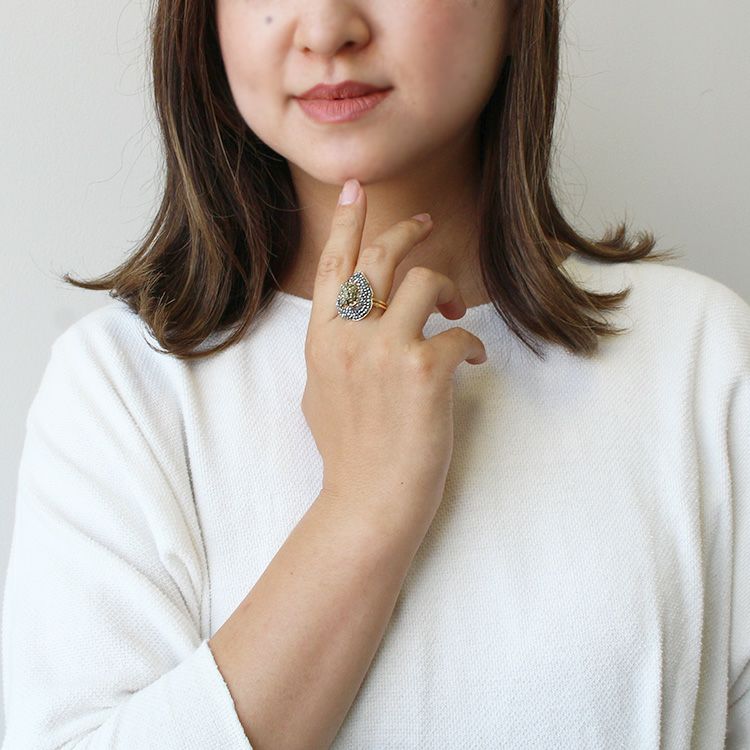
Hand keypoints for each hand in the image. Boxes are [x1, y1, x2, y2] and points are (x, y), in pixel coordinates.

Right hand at [301, 179, 487, 529]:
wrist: (368, 500)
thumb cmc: (348, 454)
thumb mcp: (320, 395)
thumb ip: (333, 353)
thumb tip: (349, 330)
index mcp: (321, 340)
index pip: (332, 266)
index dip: (347, 222)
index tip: (357, 188)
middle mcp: (348, 336)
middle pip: (380, 257)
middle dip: (408, 230)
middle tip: (426, 223)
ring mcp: (383, 351)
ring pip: (423, 281)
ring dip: (445, 289)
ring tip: (452, 311)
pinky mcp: (422, 371)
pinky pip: (459, 333)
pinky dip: (470, 343)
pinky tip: (470, 362)